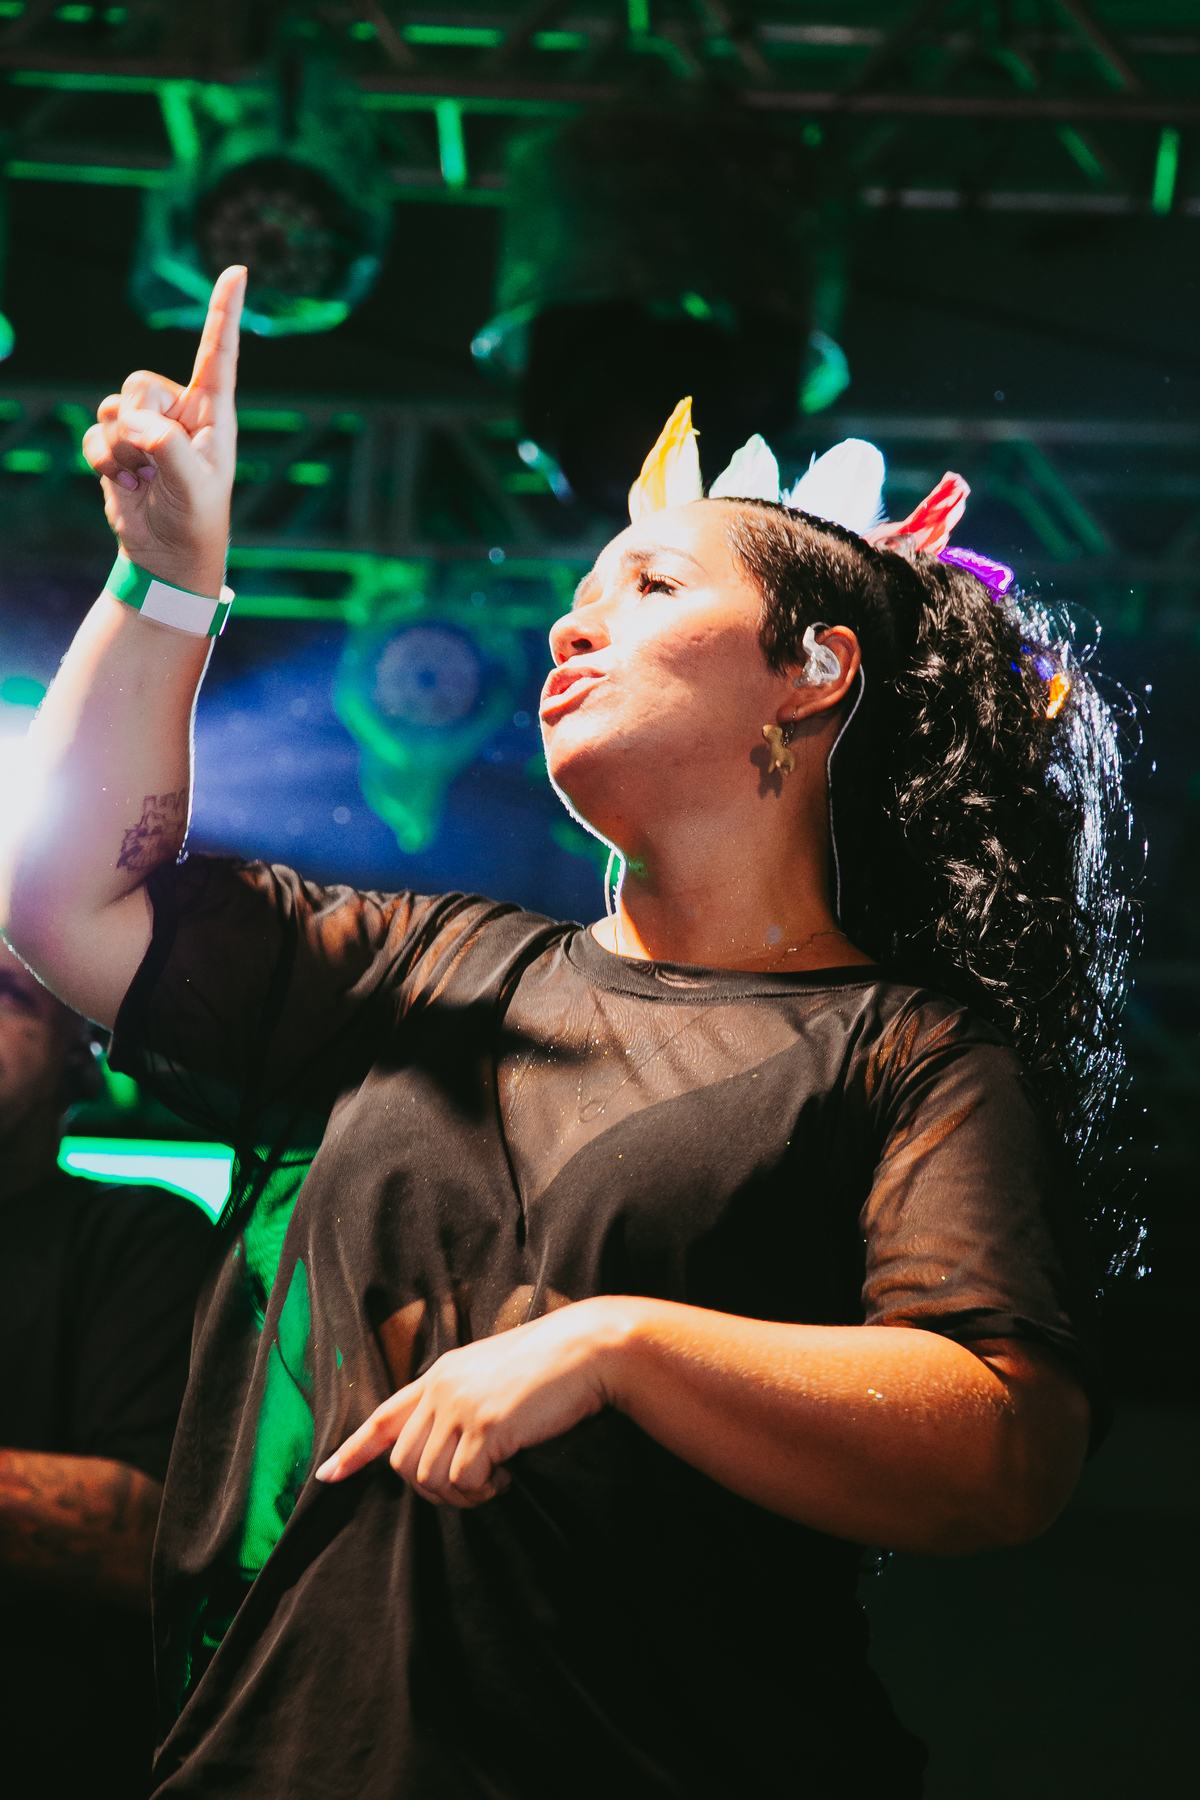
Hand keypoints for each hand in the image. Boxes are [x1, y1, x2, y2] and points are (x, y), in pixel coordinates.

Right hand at [82, 265, 245, 597]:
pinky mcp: (118, 443)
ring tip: (146, 479)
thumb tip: (134, 419)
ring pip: (113, 407)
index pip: (219, 354)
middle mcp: (180, 411)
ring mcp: (147, 425)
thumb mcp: (194, 487)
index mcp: (214, 414)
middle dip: (138, 425)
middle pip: (141, 383)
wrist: (167, 556)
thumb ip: (168, 448)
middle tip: (155, 464)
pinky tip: (127, 483)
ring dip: (121, 450)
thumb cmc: (197, 521)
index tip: (238, 272)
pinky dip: (104, 462)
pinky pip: (94, 434)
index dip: (224, 312)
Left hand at [315, 1297, 631, 1507]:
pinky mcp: (485, 1426)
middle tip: (471, 1486)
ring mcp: (461, 1406)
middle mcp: (441, 1388)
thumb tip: (445, 1446)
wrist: (586, 1350)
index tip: (328, 1475)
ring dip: (460, 1493)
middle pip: (403, 1463)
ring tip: (493, 1479)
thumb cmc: (549, 1366)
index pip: (383, 1416)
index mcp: (439, 1374)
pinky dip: (482, 1492)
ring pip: (429, 1478)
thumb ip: (461, 1400)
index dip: (353, 1449)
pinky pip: (462, 1481)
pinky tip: (506, 1476)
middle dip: (430, 1489)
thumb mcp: (491, 1374)